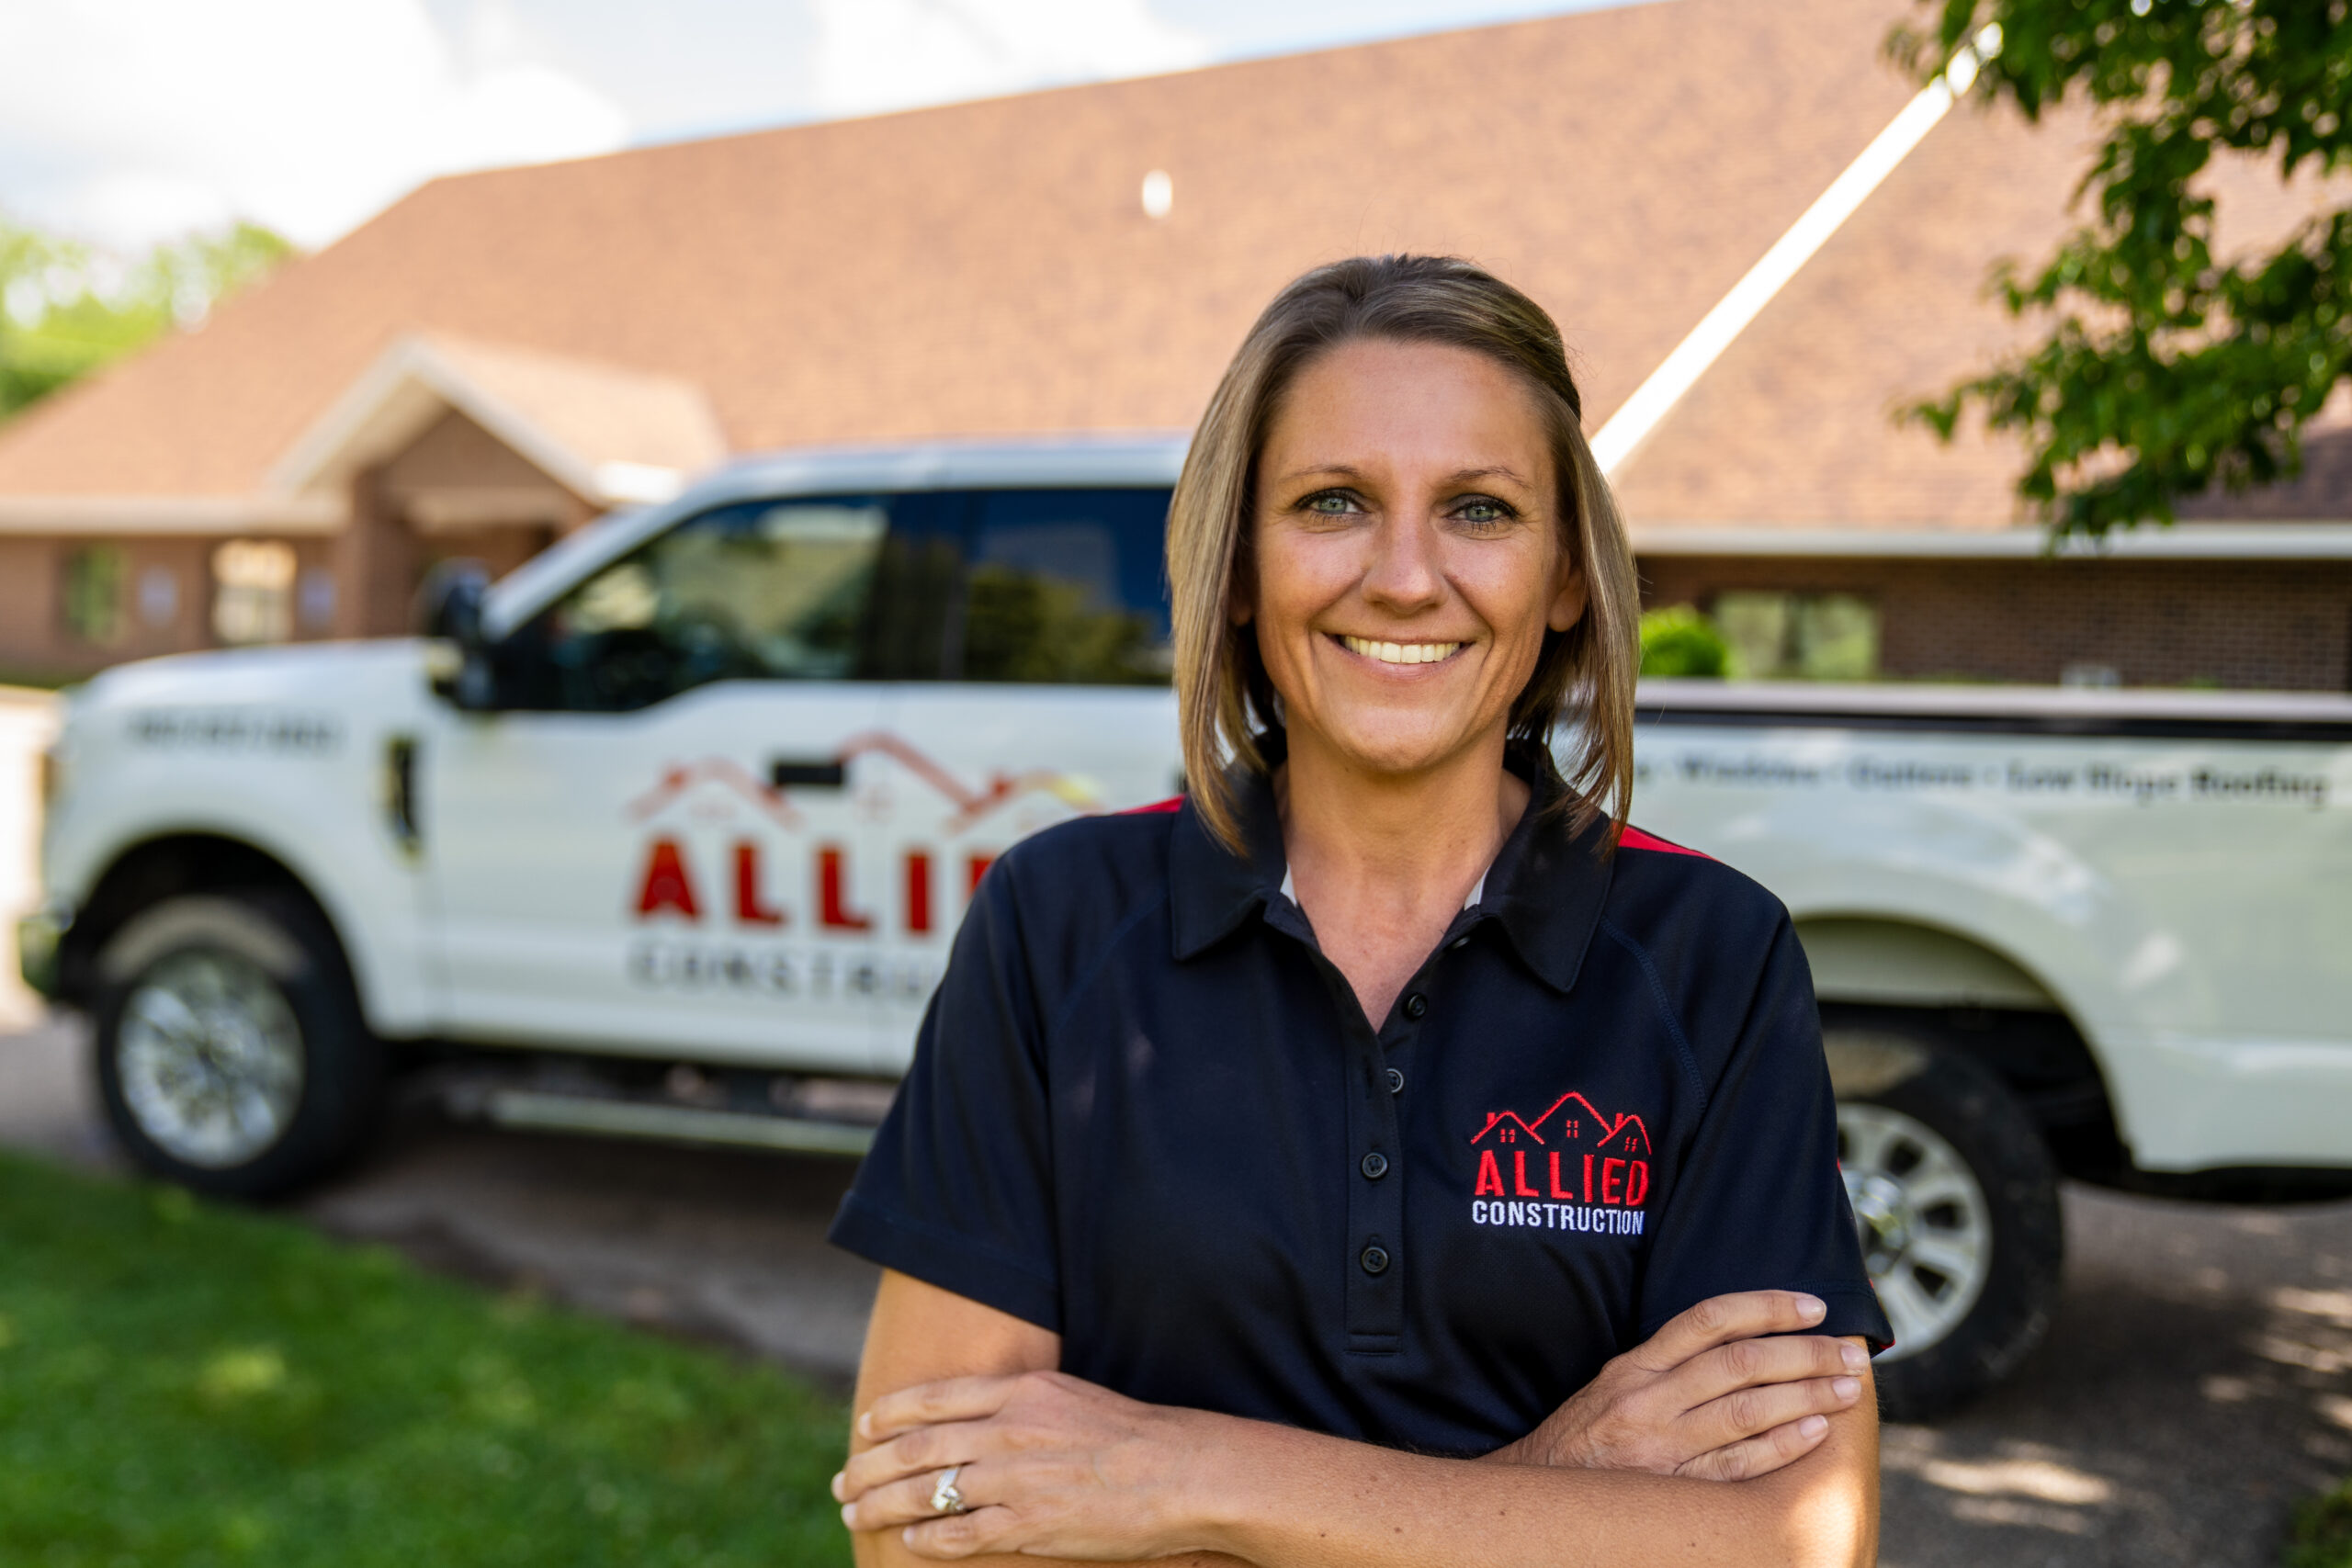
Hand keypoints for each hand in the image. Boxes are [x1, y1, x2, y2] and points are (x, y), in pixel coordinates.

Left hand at [833, 1368, 1218, 1559]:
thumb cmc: (1134, 1433)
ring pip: (925, 1491)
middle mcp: (1009, 1431)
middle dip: (869, 1466)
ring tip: (857, 1513)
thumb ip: (1021, 1403)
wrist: (1181, 1472)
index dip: (890, 1414)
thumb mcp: (1071, 1395)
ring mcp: (1016, 1480)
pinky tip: (909, 1543)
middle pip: (916, 1447)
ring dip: (882, 1504)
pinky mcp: (1029, 1526)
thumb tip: (979, 1418)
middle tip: (844, 1481)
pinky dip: (926, 1538)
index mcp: (1021, 1391)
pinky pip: (960, 1535)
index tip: (864, 1425)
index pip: (934, 1398)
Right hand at [1487, 1291, 1868, 1481]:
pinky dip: (1780, 1446)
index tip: (1813, 1306)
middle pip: (1740, 1364)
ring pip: (1746, 1411)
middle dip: (1804, 1353)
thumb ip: (1666, 1365)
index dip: (1766, 1307)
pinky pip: (1737, 1465)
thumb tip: (1740, 1341)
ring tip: (1847, 1388)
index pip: (1708, 1319)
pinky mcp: (1672, 1492)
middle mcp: (1647, 1400)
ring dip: (1806, 1396)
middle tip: (1850, 1352)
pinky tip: (1815, 1433)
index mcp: (1634, 1367)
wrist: (1534, 1495)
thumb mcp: (1613, 1386)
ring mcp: (1660, 1448)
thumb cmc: (1583, 1440)